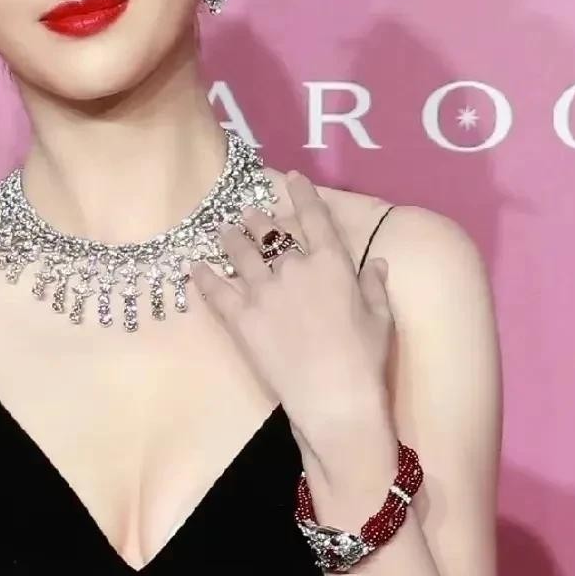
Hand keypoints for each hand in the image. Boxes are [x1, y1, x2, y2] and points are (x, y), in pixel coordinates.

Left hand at [189, 169, 393, 450]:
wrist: (334, 397)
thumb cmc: (364, 359)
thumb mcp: (380, 318)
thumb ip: (374, 286)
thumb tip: (377, 263)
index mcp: (332, 263)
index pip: (315, 217)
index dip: (303, 194)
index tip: (292, 178)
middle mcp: (294, 268)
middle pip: (271, 234)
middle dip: (259, 221)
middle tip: (248, 215)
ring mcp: (264, 291)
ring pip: (240, 254)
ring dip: (230, 239)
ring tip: (222, 231)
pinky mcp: (241, 318)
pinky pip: (217, 290)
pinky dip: (204, 276)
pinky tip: (194, 267)